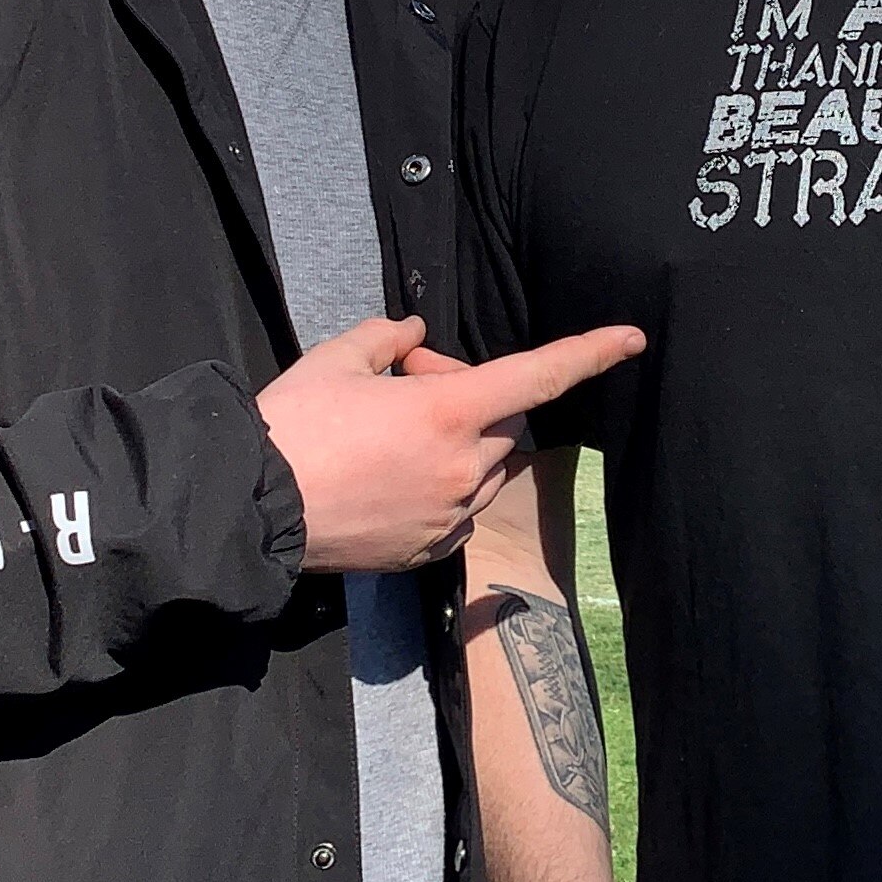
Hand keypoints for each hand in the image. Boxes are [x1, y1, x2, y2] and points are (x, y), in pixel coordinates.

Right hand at [256, 317, 641, 574]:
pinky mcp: (428, 550)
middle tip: (409, 382)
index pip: (537, 374)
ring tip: (395, 435)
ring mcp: (448, 514)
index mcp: (447, 412)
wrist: (249, 508)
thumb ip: (387, 338)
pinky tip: (392, 479)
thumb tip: (413, 332)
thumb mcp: (336, 360)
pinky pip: (460, 510)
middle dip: (470, 395)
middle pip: (502, 421)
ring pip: (484, 468)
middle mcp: (461, 467)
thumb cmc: (291, 426)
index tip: (631, 340)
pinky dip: (444, 489)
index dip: (589, 353)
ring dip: (462, 445)